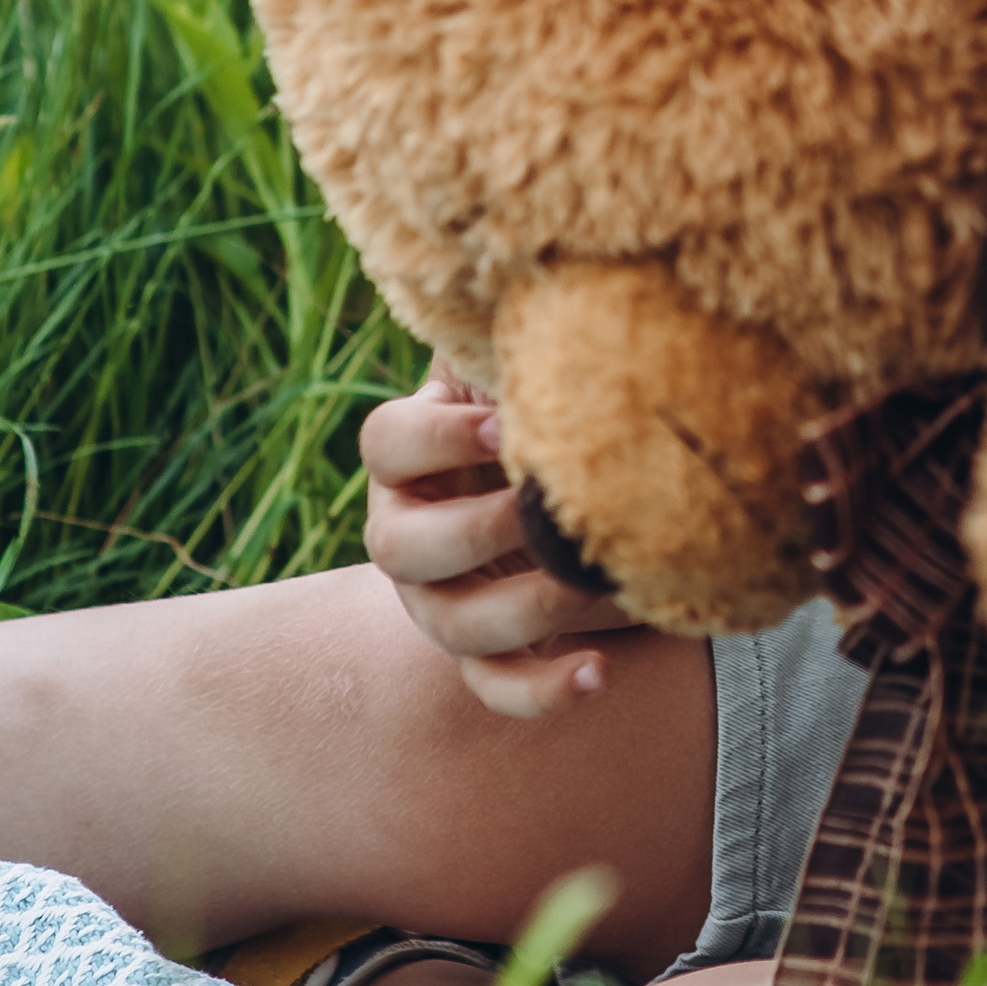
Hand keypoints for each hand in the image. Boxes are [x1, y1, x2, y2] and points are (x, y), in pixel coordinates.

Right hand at [359, 363, 641, 719]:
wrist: (571, 481)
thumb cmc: (542, 405)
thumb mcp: (521, 364)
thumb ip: (520, 339)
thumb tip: (553, 294)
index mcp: (410, 454)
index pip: (386, 443)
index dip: (435, 437)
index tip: (500, 424)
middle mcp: (408, 532)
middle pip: (399, 548)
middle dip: (477, 530)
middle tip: (544, 509)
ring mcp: (439, 601)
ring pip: (451, 626)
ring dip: (527, 607)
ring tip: (600, 581)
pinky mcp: (486, 652)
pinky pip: (494, 687)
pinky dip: (542, 692)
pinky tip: (600, 673)